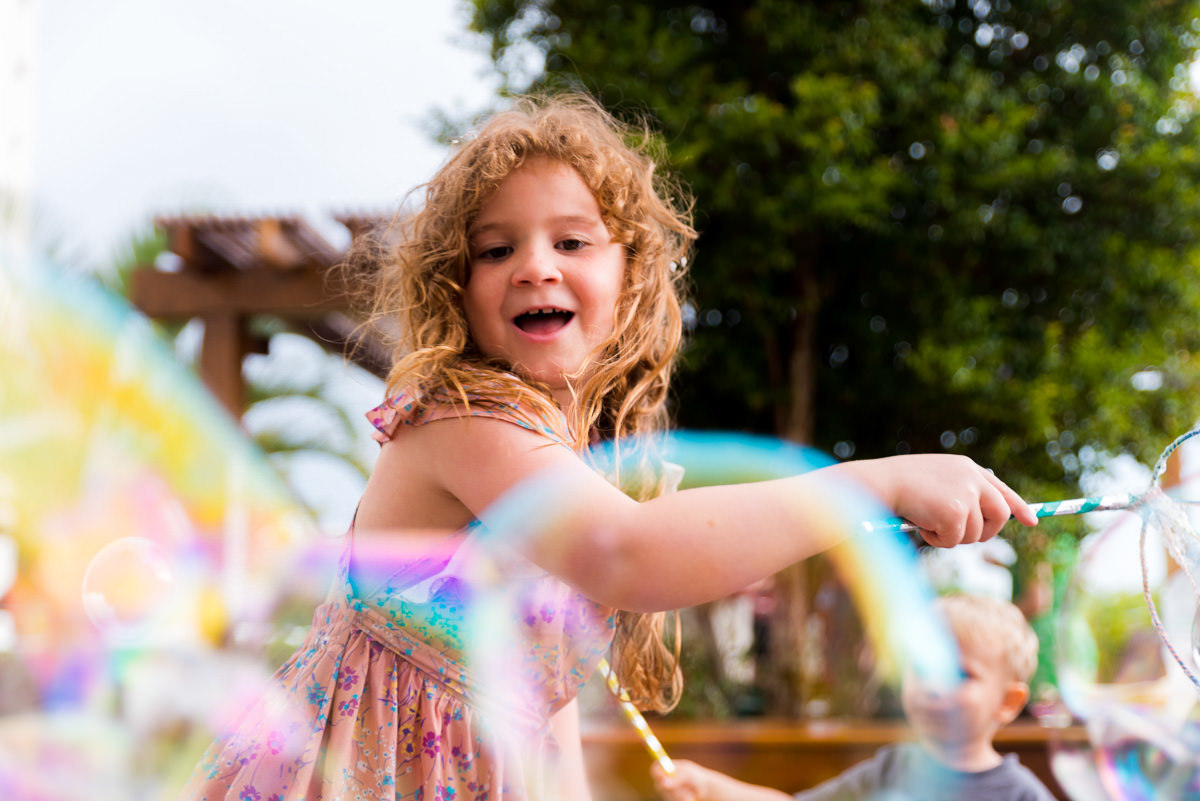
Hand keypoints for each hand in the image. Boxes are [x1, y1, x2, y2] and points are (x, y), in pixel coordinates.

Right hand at [651, 760, 708, 800]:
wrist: (707, 790)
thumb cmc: (698, 778)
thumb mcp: (689, 776)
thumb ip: (676, 779)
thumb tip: (663, 782)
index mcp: (669, 768)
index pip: (656, 768)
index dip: (656, 773)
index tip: (662, 779)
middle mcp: (666, 779)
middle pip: (658, 785)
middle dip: (671, 790)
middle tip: (683, 793)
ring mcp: (668, 790)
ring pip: (666, 796)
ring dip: (679, 796)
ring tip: (690, 794)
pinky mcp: (672, 798)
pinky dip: (681, 800)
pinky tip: (689, 798)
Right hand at [834, 454, 1036, 547]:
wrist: (879, 483)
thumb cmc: (897, 484)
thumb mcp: (933, 480)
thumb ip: (958, 493)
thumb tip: (977, 521)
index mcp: (967, 468)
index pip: (1002, 489)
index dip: (1019, 507)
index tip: (1032, 521)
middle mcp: (972, 478)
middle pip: (1000, 515)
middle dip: (984, 532)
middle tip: (959, 535)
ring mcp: (966, 494)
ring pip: (976, 534)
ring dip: (951, 536)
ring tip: (926, 522)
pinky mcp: (956, 512)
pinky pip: (955, 540)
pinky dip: (937, 539)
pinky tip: (920, 525)